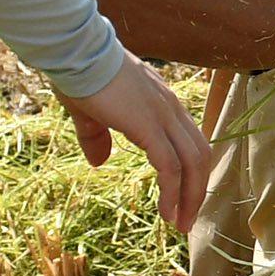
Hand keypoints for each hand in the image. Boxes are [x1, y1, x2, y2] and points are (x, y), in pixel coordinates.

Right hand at [62, 55, 211, 234]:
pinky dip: (173, 193)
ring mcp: (163, 116)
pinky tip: (167, 213)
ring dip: (190, 197)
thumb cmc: (78, 75)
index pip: (190, 140)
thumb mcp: (89, 113)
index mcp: (161, 103)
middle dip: (197, 189)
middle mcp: (171, 108)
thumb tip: (98, 162)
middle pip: (200, 154)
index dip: (191, 170)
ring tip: (180, 223)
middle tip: (186, 218)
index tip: (183, 196)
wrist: (74, 52)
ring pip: (192, 164)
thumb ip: (96, 136)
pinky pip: (170, 167)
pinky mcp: (149, 126)